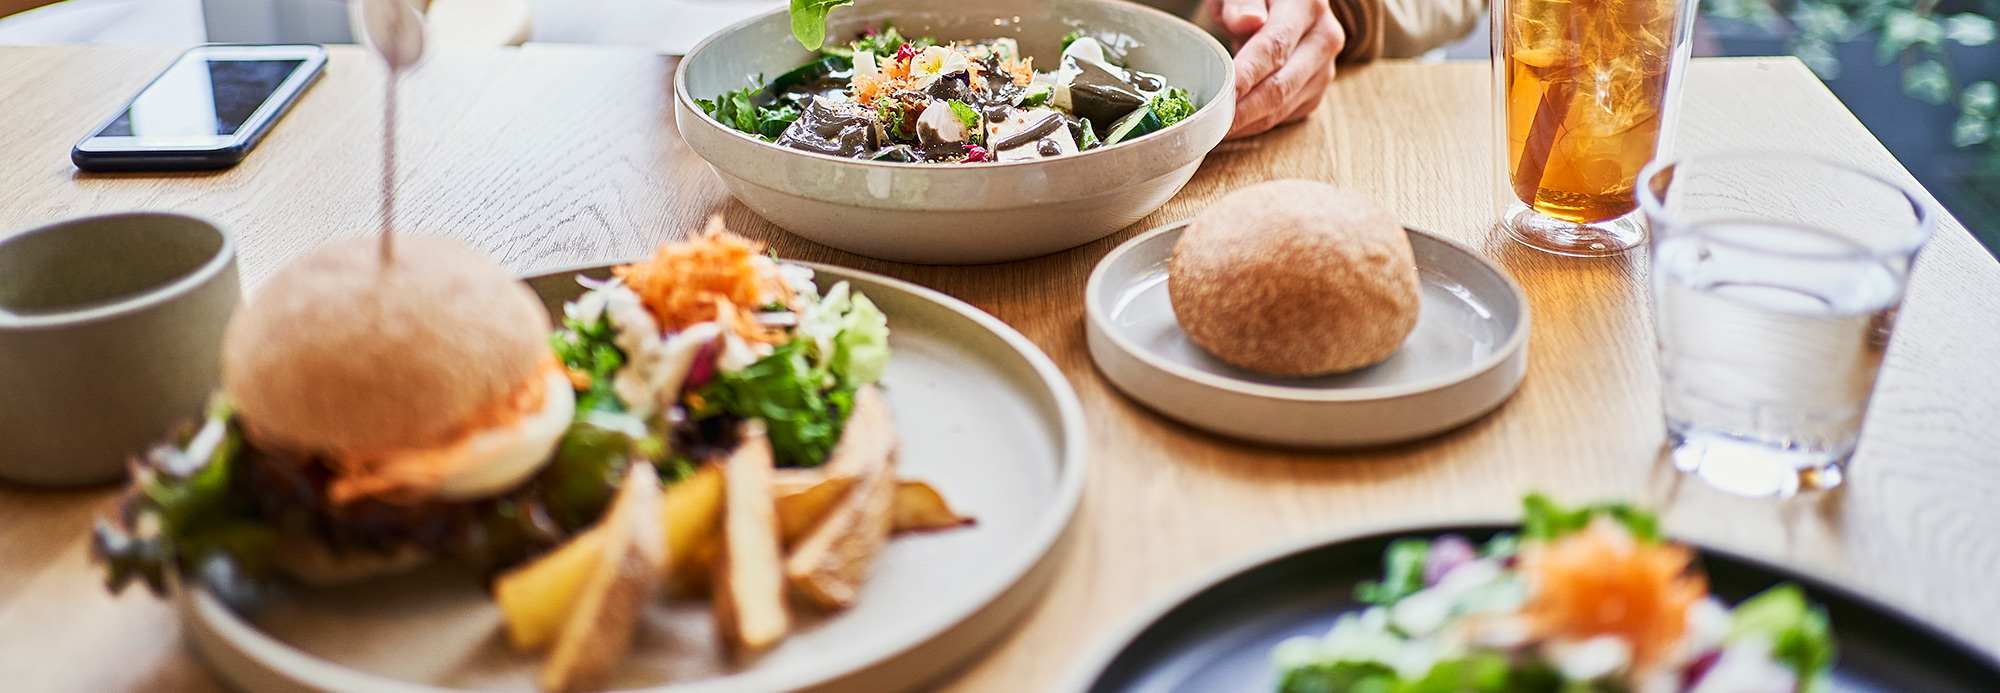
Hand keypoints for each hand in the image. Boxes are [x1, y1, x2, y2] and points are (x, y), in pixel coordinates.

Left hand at [1208, 0, 1344, 138]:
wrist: (1279, 4)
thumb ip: (1241, 2)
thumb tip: (1248, 21)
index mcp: (1307, 6)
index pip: (1274, 48)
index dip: (1245, 77)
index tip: (1219, 98)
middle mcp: (1324, 38)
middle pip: (1281, 85)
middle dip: (1242, 111)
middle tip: (1209, 125)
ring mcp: (1324, 67)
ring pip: (1284, 106)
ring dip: (1246, 123)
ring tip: (1213, 129)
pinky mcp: (1316, 89)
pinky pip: (1285, 115)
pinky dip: (1256, 124)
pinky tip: (1232, 125)